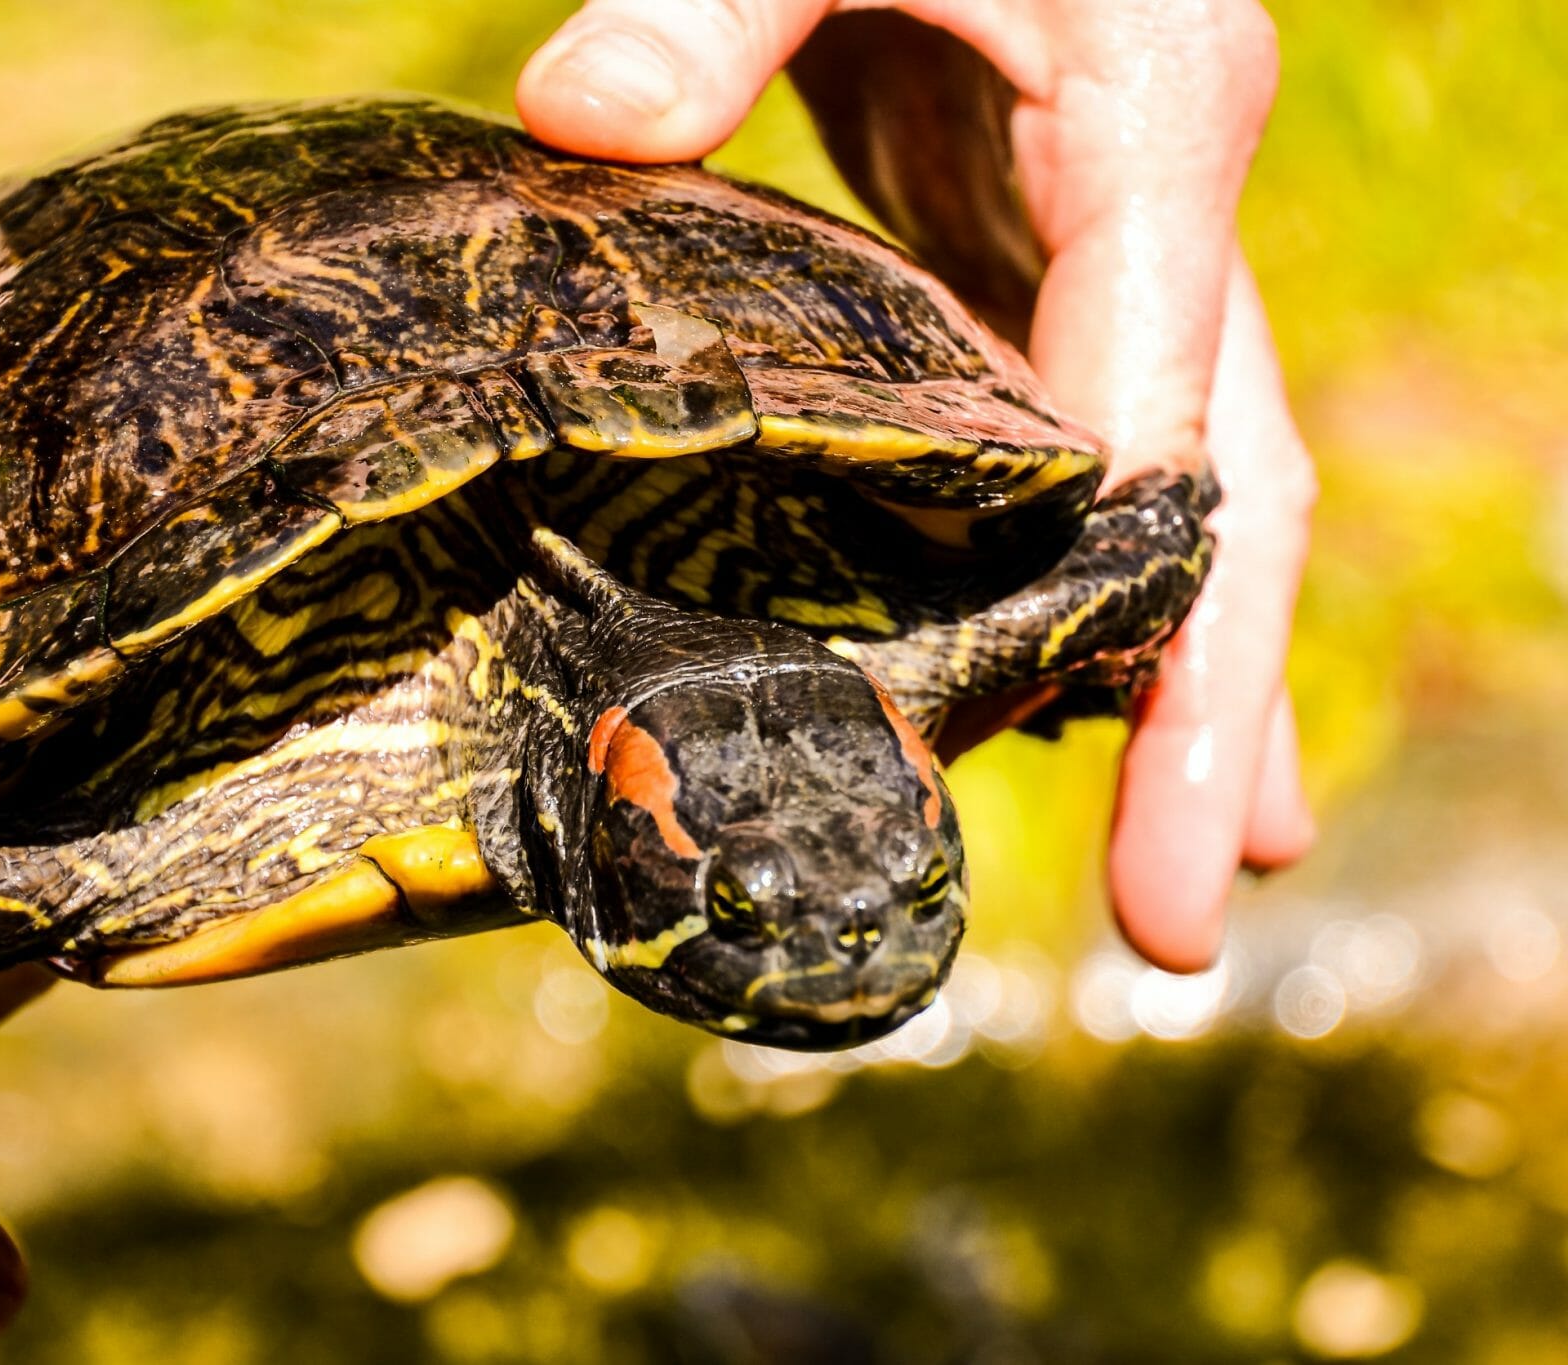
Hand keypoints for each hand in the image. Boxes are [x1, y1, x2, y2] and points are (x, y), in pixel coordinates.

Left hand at [519, 0, 1318, 969]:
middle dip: (1206, 708)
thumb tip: (581, 121)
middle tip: (1185, 916)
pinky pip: (1089, 444)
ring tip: (1193, 857)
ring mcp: (1116, 246)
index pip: (1160, 409)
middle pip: (1218, 492)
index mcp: (1150, 125)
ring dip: (1185, 672)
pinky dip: (1088, 576)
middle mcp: (1165, 210)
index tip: (1098, 781)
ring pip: (1177, 489)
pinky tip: (1059, 681)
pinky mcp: (1040, 258)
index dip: (1135, 609)